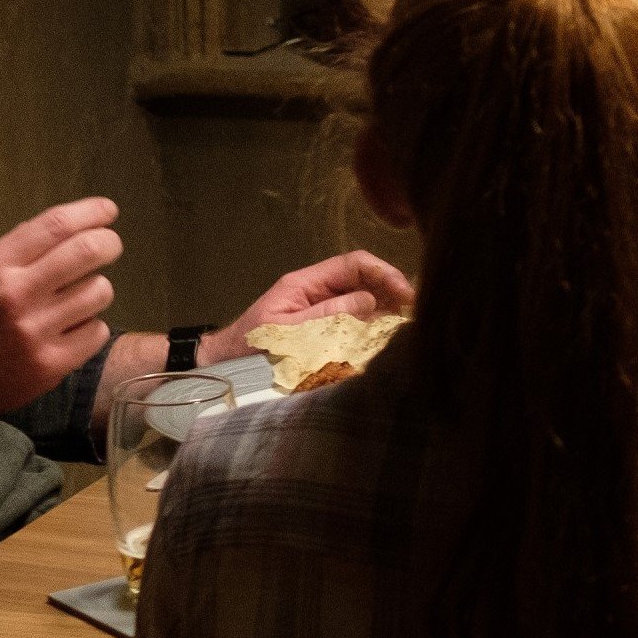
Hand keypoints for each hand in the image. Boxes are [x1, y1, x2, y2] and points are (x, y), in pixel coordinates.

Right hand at [0, 197, 121, 421]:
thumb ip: (18, 252)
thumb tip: (70, 225)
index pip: (55, 225)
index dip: (90, 212)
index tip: (108, 210)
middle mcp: (14, 294)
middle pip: (87, 251)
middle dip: (108, 243)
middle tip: (110, 246)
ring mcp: (34, 331)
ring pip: (99, 292)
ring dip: (96, 290)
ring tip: (77, 300)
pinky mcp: (50, 365)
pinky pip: (97, 332)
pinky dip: (90, 328)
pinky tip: (70, 332)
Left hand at [198, 250, 414, 361]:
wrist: (223, 373)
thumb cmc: (249, 351)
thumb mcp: (290, 332)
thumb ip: (329, 315)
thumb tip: (371, 301)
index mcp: (305, 283)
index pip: (353, 264)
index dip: (384, 273)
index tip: (406, 295)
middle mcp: (315, 293)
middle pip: (362, 281)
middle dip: (390, 291)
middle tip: (415, 313)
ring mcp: (319, 313)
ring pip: (362, 302)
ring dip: (385, 311)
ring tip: (406, 326)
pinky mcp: (322, 333)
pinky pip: (353, 324)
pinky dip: (372, 329)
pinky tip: (386, 339)